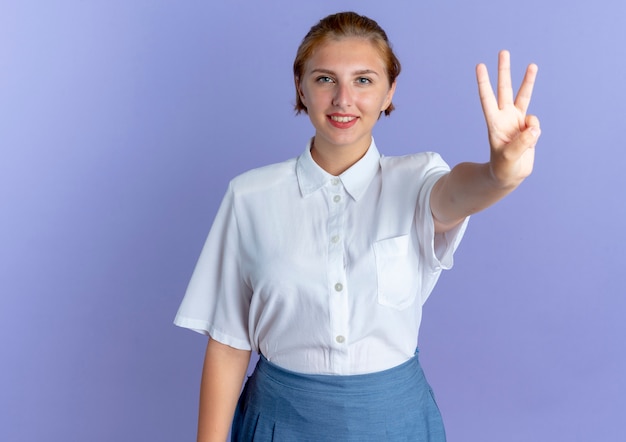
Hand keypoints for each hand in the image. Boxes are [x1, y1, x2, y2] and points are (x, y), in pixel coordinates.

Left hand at [477, 50, 540, 186]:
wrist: (509, 176)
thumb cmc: (503, 168)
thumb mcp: (509, 158)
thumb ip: (522, 143)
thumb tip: (534, 127)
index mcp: (494, 123)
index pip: (487, 99)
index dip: (484, 83)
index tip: (480, 66)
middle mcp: (504, 117)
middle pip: (504, 89)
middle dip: (503, 71)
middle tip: (502, 51)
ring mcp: (516, 120)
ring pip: (523, 96)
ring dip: (527, 80)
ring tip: (532, 64)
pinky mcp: (527, 127)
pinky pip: (535, 123)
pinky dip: (535, 133)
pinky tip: (529, 142)